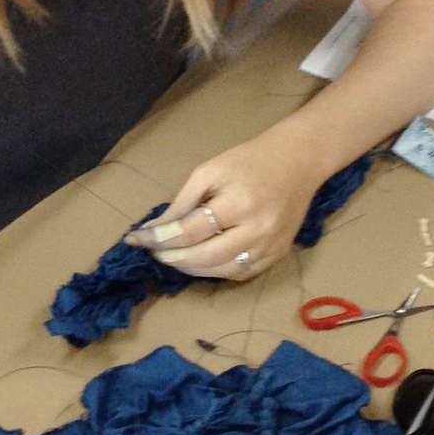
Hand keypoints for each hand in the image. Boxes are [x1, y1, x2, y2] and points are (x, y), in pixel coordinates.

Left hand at [123, 126, 325, 279]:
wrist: (298, 161)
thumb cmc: (249, 160)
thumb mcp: (210, 170)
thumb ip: (182, 202)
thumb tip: (154, 228)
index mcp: (238, 203)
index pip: (189, 231)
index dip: (158, 238)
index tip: (135, 239)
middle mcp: (257, 230)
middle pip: (204, 257)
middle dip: (173, 257)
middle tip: (154, 252)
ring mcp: (270, 246)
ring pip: (222, 271)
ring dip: (191, 268)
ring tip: (173, 258)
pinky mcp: (278, 254)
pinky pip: (241, 274)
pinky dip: (217, 272)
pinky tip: (201, 262)